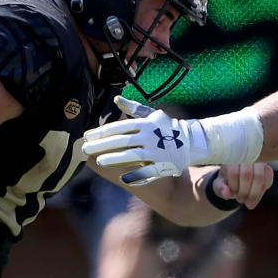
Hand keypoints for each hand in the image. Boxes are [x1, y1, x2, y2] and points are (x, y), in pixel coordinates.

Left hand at [82, 97, 209, 185]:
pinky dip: (136, 176)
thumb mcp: (152, 114)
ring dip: (115, 158)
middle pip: (122, 141)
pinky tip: (123, 178)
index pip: (120, 127)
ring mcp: (156, 152)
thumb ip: (133, 108)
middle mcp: (149, 137)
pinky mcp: (163, 166)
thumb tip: (116, 99)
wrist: (191, 141)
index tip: (87, 136)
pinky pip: (148, 172)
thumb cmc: (167, 127)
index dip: (102, 131)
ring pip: (132, 155)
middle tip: (85, 149)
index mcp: (145, 124)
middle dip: (102, 145)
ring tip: (100, 161)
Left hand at [211, 163, 273, 208]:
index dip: (233, 186)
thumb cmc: (226, 180)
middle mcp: (247, 156)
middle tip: (240, 200)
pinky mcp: (268, 169)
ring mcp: (260, 162)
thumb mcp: (219, 185)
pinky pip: (268, 181)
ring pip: (259, 177)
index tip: (231, 194)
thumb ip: (220, 189)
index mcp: (232, 157)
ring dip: (253, 194)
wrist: (236, 178)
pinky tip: (254, 198)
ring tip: (247, 202)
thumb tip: (226, 194)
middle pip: (247, 174)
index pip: (234, 172)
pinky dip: (261, 193)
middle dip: (244, 192)